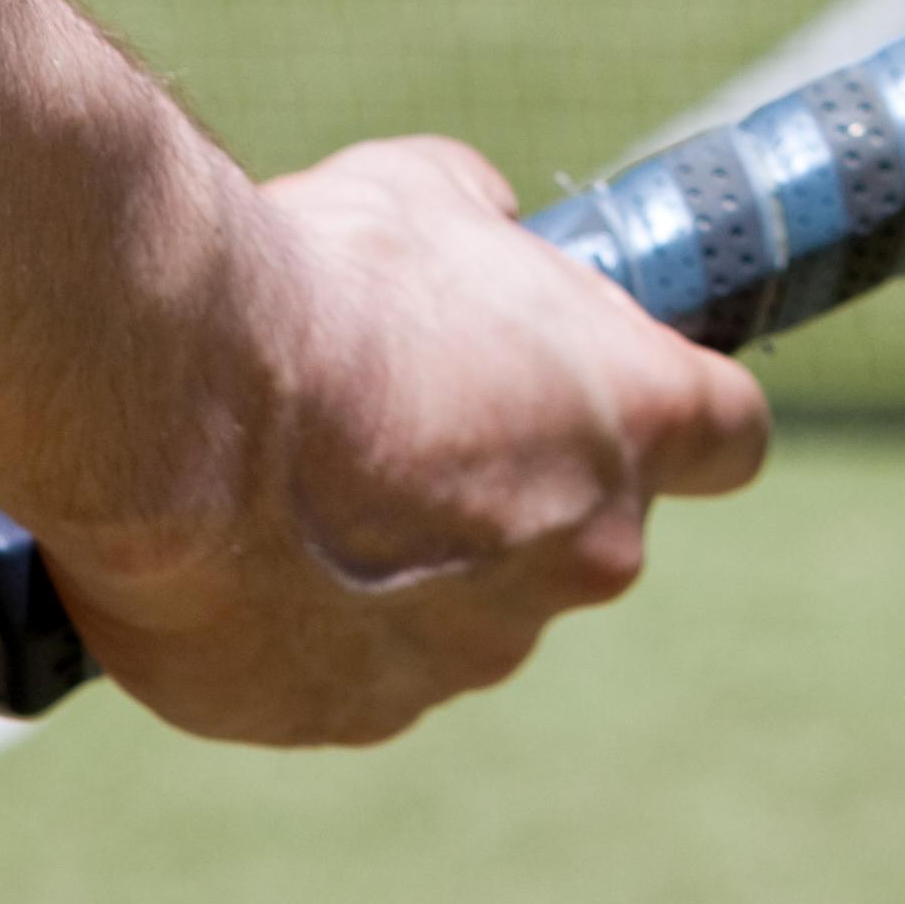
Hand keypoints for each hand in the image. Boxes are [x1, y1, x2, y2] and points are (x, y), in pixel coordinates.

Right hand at [37, 136, 770, 744]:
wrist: (176, 403)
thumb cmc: (320, 283)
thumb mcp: (427, 191)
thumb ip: (486, 228)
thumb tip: (483, 227)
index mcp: (636, 423)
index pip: (728, 439)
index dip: (675, 415)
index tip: (611, 392)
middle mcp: (582, 558)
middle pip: (576, 530)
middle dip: (501, 486)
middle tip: (391, 419)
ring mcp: (469, 653)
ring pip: (456, 607)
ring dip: (396, 559)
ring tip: (284, 480)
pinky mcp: (353, 712)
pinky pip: (345, 666)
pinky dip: (300, 622)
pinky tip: (231, 550)